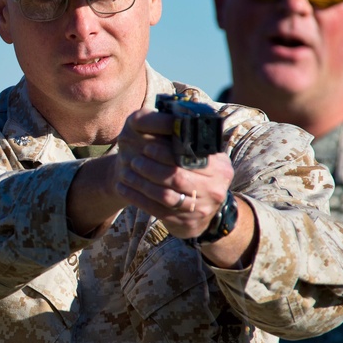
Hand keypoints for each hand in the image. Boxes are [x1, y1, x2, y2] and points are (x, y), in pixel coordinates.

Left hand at [114, 108, 233, 239]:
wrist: (200, 207)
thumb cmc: (192, 170)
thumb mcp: (198, 153)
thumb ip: (186, 137)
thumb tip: (170, 119)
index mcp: (219, 165)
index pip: (191, 157)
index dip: (166, 152)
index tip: (147, 146)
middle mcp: (215, 188)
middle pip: (177, 177)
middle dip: (151, 168)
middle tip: (133, 160)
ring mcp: (201, 208)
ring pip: (166, 195)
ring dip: (142, 183)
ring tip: (126, 172)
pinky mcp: (186, 223)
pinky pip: (157, 210)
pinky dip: (138, 198)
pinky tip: (123, 187)